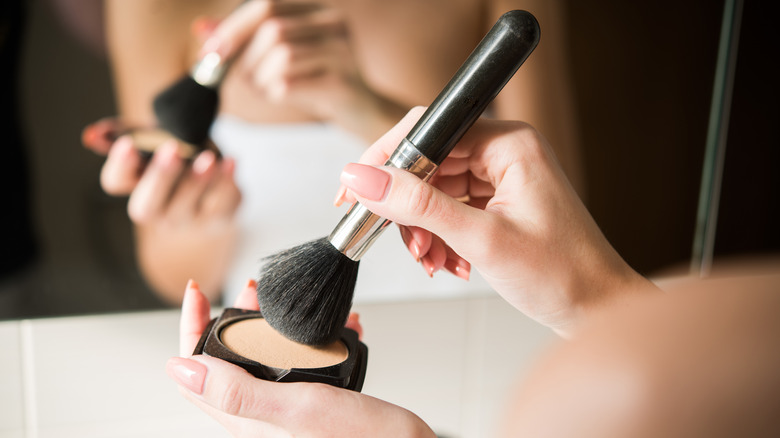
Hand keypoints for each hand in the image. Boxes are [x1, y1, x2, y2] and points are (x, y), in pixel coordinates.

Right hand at [82, 117, 241, 300]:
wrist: (214, 187)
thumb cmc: (179, 158)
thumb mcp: (154, 140)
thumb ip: (126, 132)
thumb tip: (93, 134)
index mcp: (135, 186)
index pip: (114, 183)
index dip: (119, 165)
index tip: (128, 143)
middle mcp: (156, 210)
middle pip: (147, 205)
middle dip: (159, 177)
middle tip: (171, 149)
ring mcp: (186, 220)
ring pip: (186, 206)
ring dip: (197, 181)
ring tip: (209, 157)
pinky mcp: (217, 220)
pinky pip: (220, 205)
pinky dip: (226, 183)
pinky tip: (231, 162)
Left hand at [167, 280, 432, 437]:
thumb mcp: (296, 407)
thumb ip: (238, 391)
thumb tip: (181, 369)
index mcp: (246, 418)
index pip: (196, 372)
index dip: (191, 328)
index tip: (198, 293)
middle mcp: (261, 413)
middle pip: (228, 358)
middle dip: (235, 317)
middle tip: (251, 291)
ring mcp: (287, 405)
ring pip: (263, 356)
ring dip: (273, 324)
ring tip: (288, 304)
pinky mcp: (314, 399)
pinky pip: (301, 363)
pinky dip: (315, 339)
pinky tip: (336, 329)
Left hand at [199, 0, 405, 139]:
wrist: (360, 110)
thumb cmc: (314, 79)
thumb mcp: (275, 56)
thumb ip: (242, 40)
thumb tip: (201, 28)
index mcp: (316, 9)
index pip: (266, 5)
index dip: (233, 27)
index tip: (211, 52)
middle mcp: (333, 22)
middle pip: (273, 30)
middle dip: (248, 59)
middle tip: (244, 81)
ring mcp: (342, 51)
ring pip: (282, 57)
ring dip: (262, 80)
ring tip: (267, 90)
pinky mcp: (343, 82)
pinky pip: (292, 84)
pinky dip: (276, 93)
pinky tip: (281, 97)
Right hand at [335, 108, 657, 336]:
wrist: (597, 309)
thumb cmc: (563, 274)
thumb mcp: (482, 239)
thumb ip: (418, 206)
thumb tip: (363, 179)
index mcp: (510, 144)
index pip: (430, 130)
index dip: (388, 159)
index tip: (358, 189)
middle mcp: (505, 153)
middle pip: (429, 163)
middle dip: (410, 208)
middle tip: (405, 241)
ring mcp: (502, 178)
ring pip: (435, 190)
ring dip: (425, 229)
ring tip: (434, 260)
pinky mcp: (499, 202)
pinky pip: (451, 209)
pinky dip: (441, 237)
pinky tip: (450, 262)